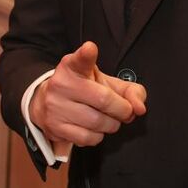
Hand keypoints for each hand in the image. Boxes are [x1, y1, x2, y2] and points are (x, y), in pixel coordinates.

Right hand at [30, 41, 146, 147]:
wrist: (48, 103)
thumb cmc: (85, 90)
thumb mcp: (107, 83)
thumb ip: (131, 91)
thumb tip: (139, 108)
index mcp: (73, 67)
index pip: (80, 59)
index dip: (86, 54)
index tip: (90, 49)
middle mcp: (61, 84)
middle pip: (104, 100)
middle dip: (122, 110)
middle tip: (123, 111)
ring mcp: (56, 106)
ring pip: (98, 122)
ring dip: (111, 125)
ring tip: (107, 119)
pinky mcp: (55, 127)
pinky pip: (88, 138)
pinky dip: (97, 136)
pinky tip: (92, 128)